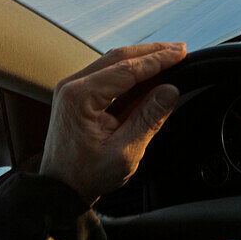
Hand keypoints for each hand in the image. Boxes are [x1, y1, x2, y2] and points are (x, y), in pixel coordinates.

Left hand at [39, 42, 186, 203]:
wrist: (59, 190)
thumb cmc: (86, 176)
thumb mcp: (125, 152)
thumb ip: (148, 118)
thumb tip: (171, 90)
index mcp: (80, 96)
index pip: (127, 69)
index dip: (158, 60)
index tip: (181, 53)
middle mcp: (72, 86)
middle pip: (119, 57)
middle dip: (152, 52)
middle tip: (180, 49)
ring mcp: (72, 89)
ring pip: (113, 62)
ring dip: (142, 58)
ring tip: (168, 55)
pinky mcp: (77, 95)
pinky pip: (107, 74)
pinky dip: (130, 69)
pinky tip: (148, 70)